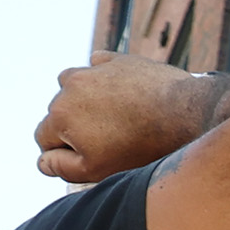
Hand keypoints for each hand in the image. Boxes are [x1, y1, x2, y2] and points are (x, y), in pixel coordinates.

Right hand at [35, 59, 216, 186]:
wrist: (186, 114)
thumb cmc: (142, 146)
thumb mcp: (97, 169)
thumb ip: (62, 167)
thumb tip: (43, 161)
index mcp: (58, 115)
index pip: (45, 138)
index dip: (66, 152)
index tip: (93, 155)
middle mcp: (68, 87)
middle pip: (60, 112)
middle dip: (78, 127)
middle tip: (112, 140)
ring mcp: (93, 70)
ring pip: (75, 87)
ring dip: (87, 101)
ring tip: (117, 117)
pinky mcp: (117, 60)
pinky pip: (100, 67)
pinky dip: (106, 79)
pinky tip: (126, 93)